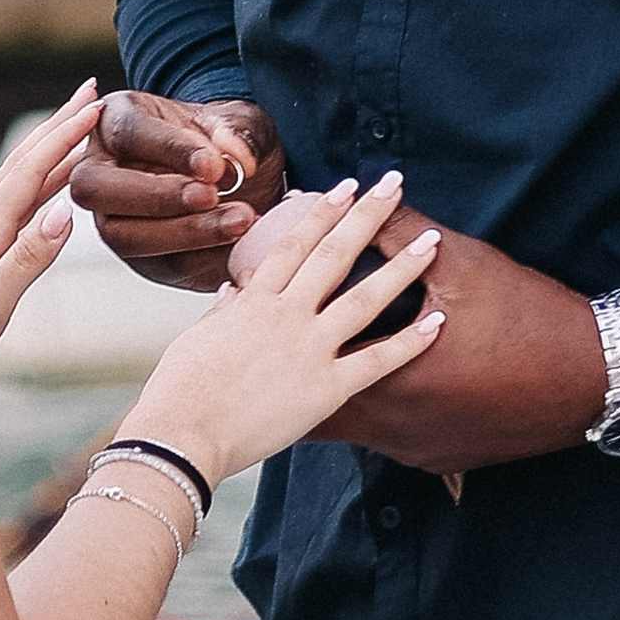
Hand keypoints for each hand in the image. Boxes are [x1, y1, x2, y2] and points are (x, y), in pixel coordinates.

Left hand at [0, 84, 102, 379]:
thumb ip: (27, 259)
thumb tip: (64, 215)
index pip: (33, 170)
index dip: (65, 137)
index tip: (95, 107)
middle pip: (26, 159)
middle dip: (59, 123)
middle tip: (92, 91)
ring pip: (22, 175)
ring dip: (52, 145)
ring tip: (81, 124)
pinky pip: (18, 199)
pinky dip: (43, 179)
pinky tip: (55, 183)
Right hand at [71, 91, 286, 290]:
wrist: (241, 181)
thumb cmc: (225, 141)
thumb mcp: (241, 122)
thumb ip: (239, 131)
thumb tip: (236, 155)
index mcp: (116, 119)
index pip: (127, 133)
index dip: (169, 149)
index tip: (213, 164)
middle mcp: (100, 169)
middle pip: (96, 188)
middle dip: (157, 196)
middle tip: (212, 196)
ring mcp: (112, 217)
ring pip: (122, 235)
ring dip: (184, 232)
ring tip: (239, 220)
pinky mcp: (140, 256)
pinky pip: (158, 265)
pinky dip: (203, 257)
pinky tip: (239, 242)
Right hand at [128, 173, 442, 490]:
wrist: (183, 434)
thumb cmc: (180, 391)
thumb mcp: (196, 339)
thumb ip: (221, 312)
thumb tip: (232, 291)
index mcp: (253, 301)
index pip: (295, 243)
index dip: (323, 212)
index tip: (345, 187)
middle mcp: (285, 315)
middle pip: (335, 254)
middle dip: (367, 216)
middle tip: (394, 186)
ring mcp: (308, 348)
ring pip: (365, 299)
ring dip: (402, 268)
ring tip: (431, 244)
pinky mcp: (325, 388)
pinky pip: (377, 362)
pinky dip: (410, 343)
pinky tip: (439, 323)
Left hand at [230, 202, 619, 471]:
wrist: (599, 378)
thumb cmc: (529, 315)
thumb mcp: (461, 263)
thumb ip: (402, 234)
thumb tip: (364, 197)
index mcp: (388, 378)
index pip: (305, 370)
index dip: (272, 342)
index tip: (247, 318)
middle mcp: (397, 428)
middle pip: (317, 412)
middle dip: (291, 380)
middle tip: (262, 353)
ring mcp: (419, 451)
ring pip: (354, 430)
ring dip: (331, 397)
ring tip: (304, 369)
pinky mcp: (442, 461)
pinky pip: (390, 439)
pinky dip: (374, 415)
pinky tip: (369, 392)